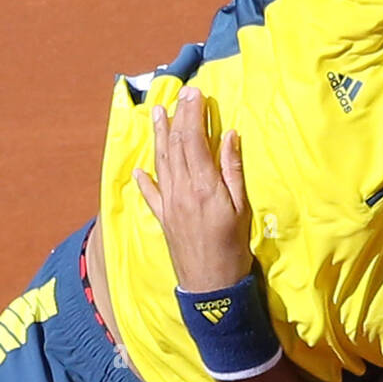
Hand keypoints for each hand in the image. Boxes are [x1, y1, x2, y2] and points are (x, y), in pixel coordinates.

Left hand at [132, 87, 251, 292]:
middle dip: (178, 117)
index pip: (194, 140)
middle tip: (181, 94)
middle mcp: (181, 190)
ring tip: (157, 113)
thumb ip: (232, 170)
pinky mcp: (164, 219)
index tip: (195, 94)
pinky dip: (145, 179)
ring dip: (159, 136)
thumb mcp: (242, 208)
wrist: (211, 288)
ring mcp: (169, 204)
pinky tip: (140, 169)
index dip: (193, 115)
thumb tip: (229, 135)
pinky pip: (151, 194)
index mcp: (203, 186)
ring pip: (161, 162)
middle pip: (176, 146)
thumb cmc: (233, 248)